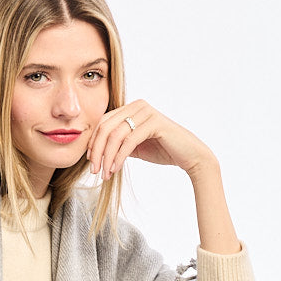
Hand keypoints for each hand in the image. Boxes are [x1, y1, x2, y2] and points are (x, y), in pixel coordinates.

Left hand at [85, 100, 216, 185]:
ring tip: (104, 174)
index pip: (104, 122)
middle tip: (94, 170)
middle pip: (106, 127)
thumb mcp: (135, 146)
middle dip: (97, 150)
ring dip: (107, 157)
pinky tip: (115, 169)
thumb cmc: (163, 150)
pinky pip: (129, 141)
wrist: (190, 156)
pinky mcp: (154, 123)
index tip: (90, 161)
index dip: (93, 142)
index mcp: (131, 108)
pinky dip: (119, 157)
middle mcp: (138, 105)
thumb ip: (119, 143)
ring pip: (115, 135)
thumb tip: (97, 151)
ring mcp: (146, 112)